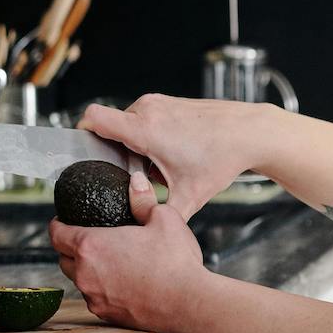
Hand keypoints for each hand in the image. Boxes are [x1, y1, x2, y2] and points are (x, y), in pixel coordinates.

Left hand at [50, 170, 209, 332]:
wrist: (189, 303)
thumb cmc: (176, 262)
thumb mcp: (163, 219)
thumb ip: (143, 200)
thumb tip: (136, 182)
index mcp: (91, 245)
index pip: (56, 234)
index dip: (57, 225)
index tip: (64, 221)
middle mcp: (85, 273)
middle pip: (63, 259)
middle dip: (70, 248)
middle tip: (87, 240)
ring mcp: (94, 297)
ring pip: (79, 280)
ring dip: (87, 270)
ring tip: (108, 262)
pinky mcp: (107, 315)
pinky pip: (95, 298)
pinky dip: (102, 289)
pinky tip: (122, 283)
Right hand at [77, 94, 268, 219]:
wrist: (250, 132)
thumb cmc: (221, 159)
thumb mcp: (190, 196)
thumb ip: (161, 215)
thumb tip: (144, 231)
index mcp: (144, 128)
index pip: (92, 118)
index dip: (82, 134)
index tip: (85, 153)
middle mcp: (147, 109)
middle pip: (111, 128)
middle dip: (117, 151)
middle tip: (135, 172)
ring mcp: (159, 102)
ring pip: (129, 123)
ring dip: (135, 143)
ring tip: (159, 163)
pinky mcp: (169, 101)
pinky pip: (145, 117)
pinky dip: (150, 134)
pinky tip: (170, 152)